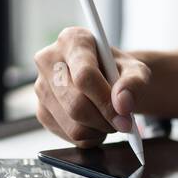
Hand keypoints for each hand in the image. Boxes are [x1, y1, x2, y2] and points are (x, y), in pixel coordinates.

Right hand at [32, 27, 152, 146]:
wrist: (106, 79)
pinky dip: (89, 137)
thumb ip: (134, 83)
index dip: (106, 101)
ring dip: (99, 131)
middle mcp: (49, 60)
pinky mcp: (41, 111)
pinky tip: (96, 124)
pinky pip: (68, 136)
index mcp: (72, 40)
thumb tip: (123, 105)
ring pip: (73, 125)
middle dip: (104, 120)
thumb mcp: (136, 71)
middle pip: (76, 104)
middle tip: (123, 123)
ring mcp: (41, 87)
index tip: (125, 116)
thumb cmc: (119, 70)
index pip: (84, 76)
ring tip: (110, 120)